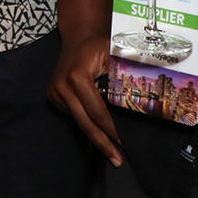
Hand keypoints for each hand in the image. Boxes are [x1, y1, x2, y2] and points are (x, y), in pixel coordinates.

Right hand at [49, 32, 121, 165]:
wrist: (77, 37)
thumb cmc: (98, 45)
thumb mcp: (113, 54)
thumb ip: (124, 72)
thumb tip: (144, 93)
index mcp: (78, 76)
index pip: (97, 110)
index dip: (110, 128)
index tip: (122, 141)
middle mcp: (63, 86)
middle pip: (85, 122)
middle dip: (102, 143)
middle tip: (117, 160)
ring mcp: (56, 92)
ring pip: (78, 121)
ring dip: (94, 138)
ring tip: (110, 154)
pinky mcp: (53, 95)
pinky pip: (73, 115)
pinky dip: (86, 125)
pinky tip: (98, 134)